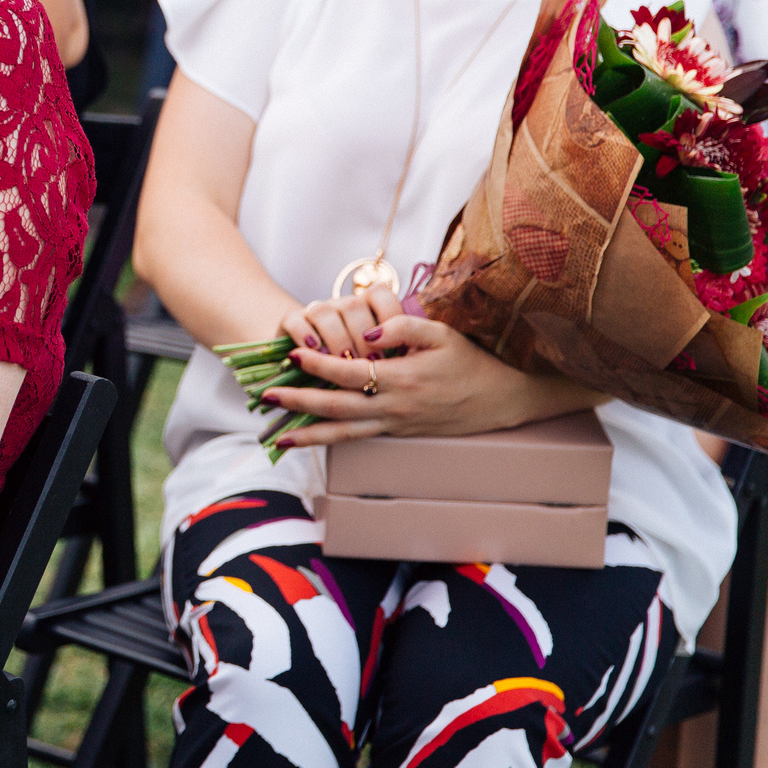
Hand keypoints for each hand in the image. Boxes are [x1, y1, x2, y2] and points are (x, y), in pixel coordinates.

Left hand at [264, 311, 546, 446]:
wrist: (500, 400)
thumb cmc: (469, 362)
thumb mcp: (442, 334)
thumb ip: (403, 327)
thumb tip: (365, 331)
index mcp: (403, 380)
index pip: (350, 372)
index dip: (319, 364)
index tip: (292, 355)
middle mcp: (395, 408)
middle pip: (338, 408)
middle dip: (300, 403)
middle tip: (266, 396)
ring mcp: (395, 425)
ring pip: (345, 433)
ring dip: (310, 434)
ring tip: (278, 435)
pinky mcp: (396, 433)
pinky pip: (358, 438)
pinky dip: (331, 439)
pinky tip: (309, 438)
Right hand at [277, 282, 403, 359]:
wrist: (308, 366)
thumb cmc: (355, 368)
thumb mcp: (379, 359)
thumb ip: (394, 351)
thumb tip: (413, 359)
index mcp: (366, 308)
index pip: (381, 295)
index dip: (389, 315)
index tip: (397, 345)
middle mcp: (340, 306)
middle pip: (352, 304)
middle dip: (362, 335)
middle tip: (372, 363)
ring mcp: (314, 312)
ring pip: (324, 311)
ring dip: (336, 337)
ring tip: (344, 362)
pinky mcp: (290, 322)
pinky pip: (296, 320)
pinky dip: (305, 335)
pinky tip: (315, 351)